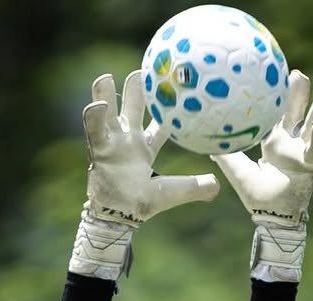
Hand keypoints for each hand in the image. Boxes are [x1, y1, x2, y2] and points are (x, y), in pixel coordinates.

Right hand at [83, 71, 218, 225]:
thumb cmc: (140, 204)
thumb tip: (218, 185)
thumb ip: (193, 187)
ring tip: (106, 77)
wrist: (118, 218)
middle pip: (133, 108)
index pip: (160, 124)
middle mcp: (127, 140)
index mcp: (145, 148)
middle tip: (145, 69)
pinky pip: (94, 130)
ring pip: (108, 113)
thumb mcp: (172, 193)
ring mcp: (111, 143)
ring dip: (106, 95)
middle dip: (137, 89)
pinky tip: (98, 104)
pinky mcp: (97, 149)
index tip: (179, 89)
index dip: (170, 109)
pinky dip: (94, 116)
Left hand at [211, 70, 312, 227]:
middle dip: (298, 92)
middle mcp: (291, 142)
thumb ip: (225, 155)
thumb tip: (205, 140)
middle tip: (296, 74)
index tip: (271, 74)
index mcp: (275, 140)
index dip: (275, 93)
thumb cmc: (257, 196)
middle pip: (296, 110)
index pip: (276, 111)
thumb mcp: (237, 172)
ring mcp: (303, 152)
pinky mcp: (312, 165)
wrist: (271, 218)